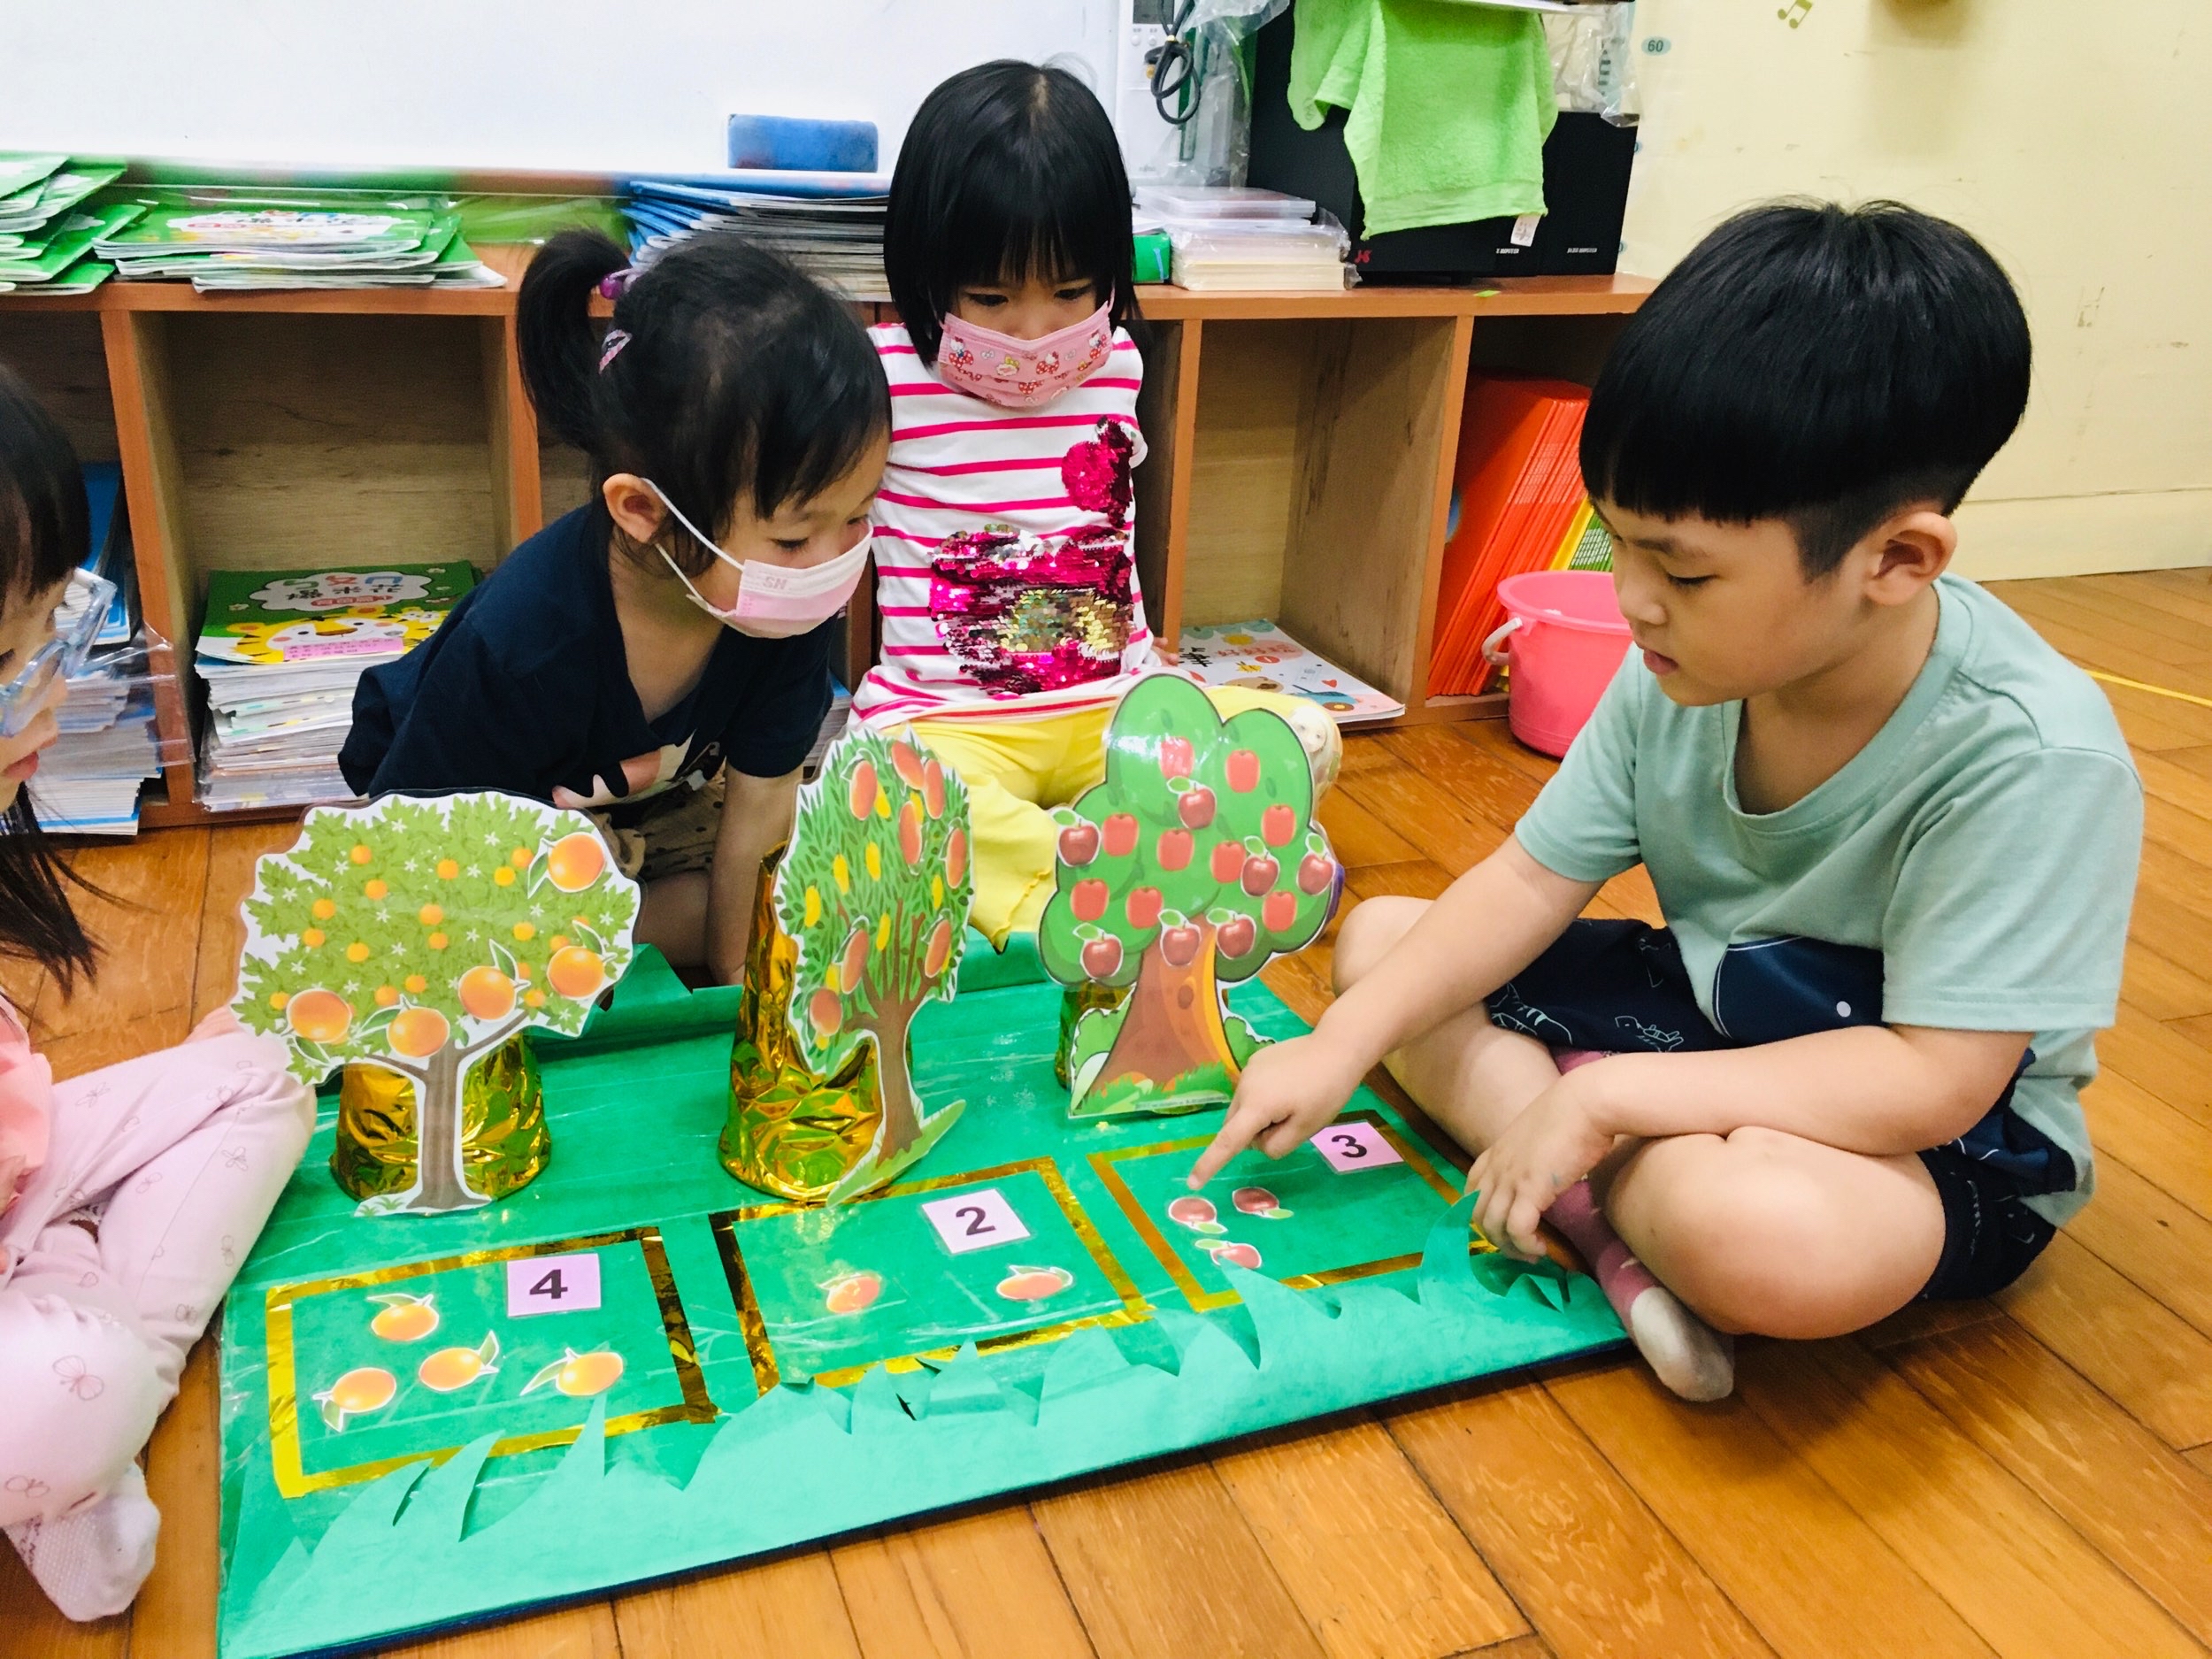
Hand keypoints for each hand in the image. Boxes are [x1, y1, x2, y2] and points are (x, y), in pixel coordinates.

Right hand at [1187, 1035, 1362, 1187]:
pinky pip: (1252, 1090)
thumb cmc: (1326, 1092)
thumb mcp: (1305, 1129)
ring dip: (1259, 1116)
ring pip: (1243, 1108)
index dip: (1209, 1164)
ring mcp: (1249, 1070)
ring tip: (1293, 1103)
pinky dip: (1263, 1098)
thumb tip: (1256, 1142)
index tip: (1192, 1182)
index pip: (1228, 1142)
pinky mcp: (1257, 1060)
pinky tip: (1291, 1086)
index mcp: (1256, 1106)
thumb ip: (1275, 1145)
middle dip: (1254, 1134)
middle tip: (1290, 1125)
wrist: (1337, 1048)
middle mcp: (1244, 1086)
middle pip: (1236, 1125)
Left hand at [1468, 1077, 1613, 1259]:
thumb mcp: (1542, 1133)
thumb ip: (1534, 1154)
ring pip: (1490, 1225)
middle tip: (1518, 1247)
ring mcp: (1510, 1178)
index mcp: (1498, 1151)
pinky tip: (1541, 1248)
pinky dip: (1525, 1245)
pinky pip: (1516, 1229)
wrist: (1587, 1102)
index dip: (1481, 1211)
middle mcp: (1497, 1166)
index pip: (1472, 1187)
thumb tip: (1548, 1171)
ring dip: (1508, 1247)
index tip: (1502, 1226)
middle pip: (1475, 1212)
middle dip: (1493, 1236)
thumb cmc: (1575, 1113)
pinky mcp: (1530, 1190)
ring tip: (1531, 1254)